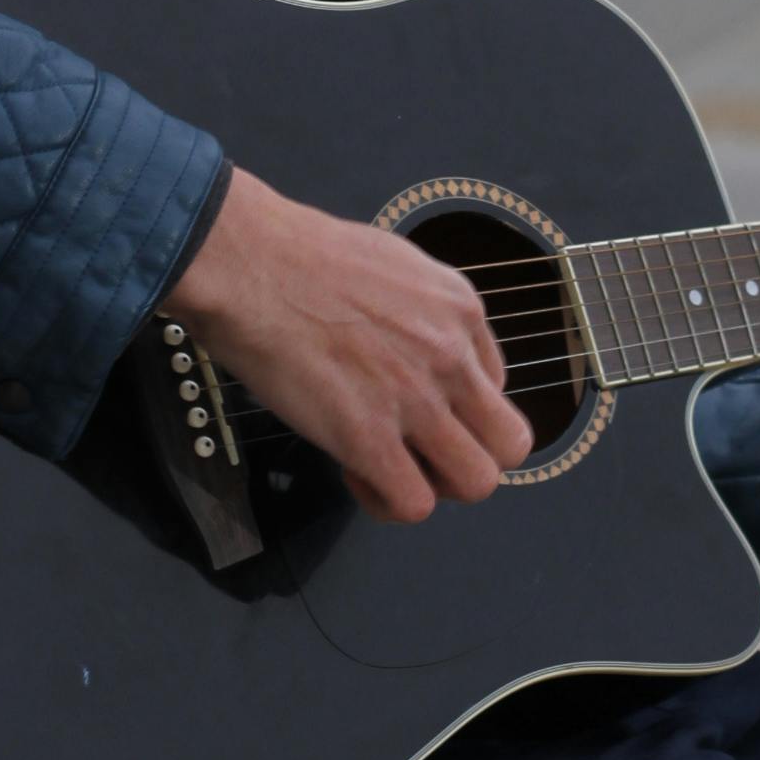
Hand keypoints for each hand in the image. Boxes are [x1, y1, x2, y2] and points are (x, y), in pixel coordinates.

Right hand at [161, 168, 531, 522]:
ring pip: (477, 482)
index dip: (456, 405)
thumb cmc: (297, 255)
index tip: (413, 403)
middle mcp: (451, 356)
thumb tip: (409, 344)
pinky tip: (355, 473)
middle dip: (470, 455)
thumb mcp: (391, 264)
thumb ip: (419, 310)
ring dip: (437, 485)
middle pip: (509, 444)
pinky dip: (387, 501)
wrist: (250, 264)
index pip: (495, 386)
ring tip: (392, 466)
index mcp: (460, 308)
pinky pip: (413, 504)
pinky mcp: (369, 438)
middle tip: (421, 449)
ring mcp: (416, 400)